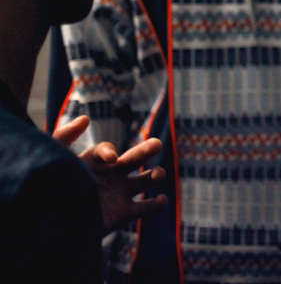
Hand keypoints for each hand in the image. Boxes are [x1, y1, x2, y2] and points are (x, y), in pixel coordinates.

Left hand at [53, 117, 167, 233]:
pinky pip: (145, 208)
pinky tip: (161, 199)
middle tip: (156, 144)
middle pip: (134, 158)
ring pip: (145, 180)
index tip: (110, 159)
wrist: (51, 229)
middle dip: (147, 150)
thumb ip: (63, 138)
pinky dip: (157, 204)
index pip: (105, 150)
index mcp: (92, 164)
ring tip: (157, 174)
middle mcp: (109, 176)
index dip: (108, 151)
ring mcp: (118, 194)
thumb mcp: (54, 161)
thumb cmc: (50, 192)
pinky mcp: (123, 214)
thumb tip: (85, 119)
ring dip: (155, 175)